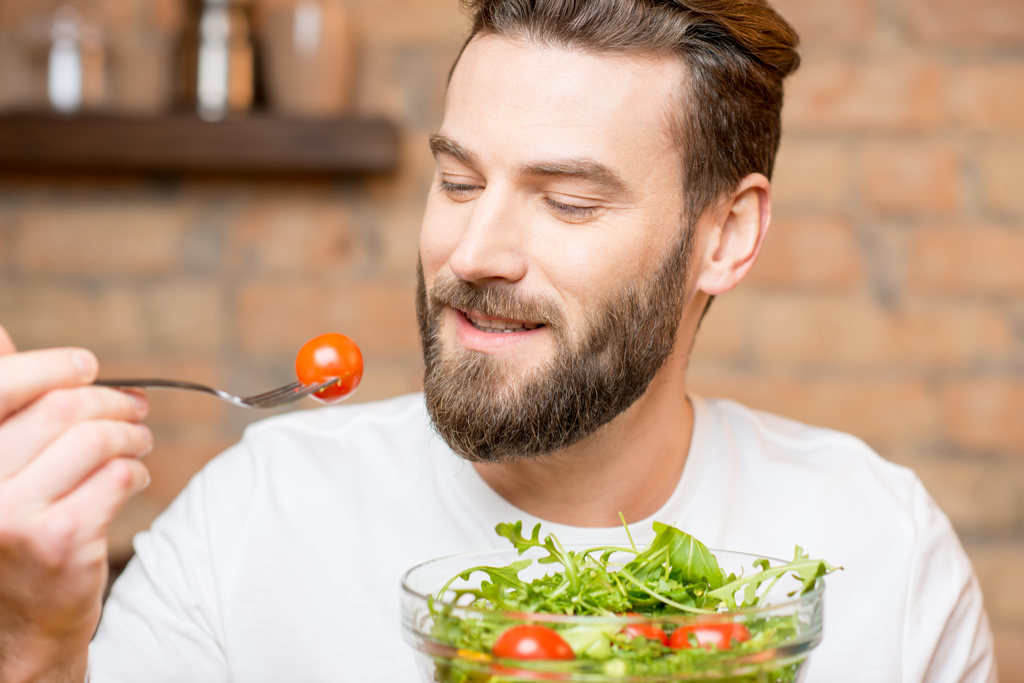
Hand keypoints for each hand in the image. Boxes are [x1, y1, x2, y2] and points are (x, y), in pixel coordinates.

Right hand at [0, 325, 151, 682]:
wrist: (17, 623)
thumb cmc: (11, 526)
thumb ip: (3, 405)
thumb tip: (1, 336)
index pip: (5, 384)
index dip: (54, 366)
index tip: (87, 366)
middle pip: (62, 407)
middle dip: (111, 401)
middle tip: (136, 408)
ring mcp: (11, 515)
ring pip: (96, 440)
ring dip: (133, 434)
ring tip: (140, 442)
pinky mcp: (58, 540)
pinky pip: (118, 477)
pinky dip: (136, 471)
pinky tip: (133, 480)